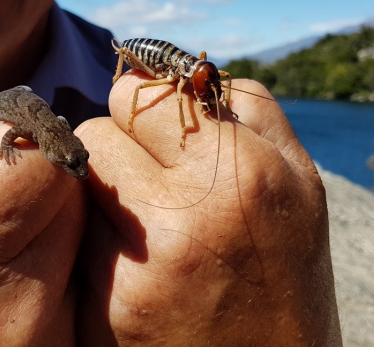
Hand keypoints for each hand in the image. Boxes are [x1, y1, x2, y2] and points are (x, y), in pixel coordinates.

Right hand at [0, 106, 84, 345]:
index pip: (43, 156)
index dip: (19, 133)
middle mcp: (17, 302)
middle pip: (71, 190)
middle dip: (35, 171)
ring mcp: (47, 335)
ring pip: (83, 231)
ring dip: (47, 213)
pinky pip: (82, 276)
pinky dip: (56, 258)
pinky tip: (8, 271)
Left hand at [75, 74, 341, 345]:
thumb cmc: (288, 277)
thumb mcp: (300, 187)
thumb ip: (251, 112)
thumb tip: (185, 66)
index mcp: (243, 173)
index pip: (140, 93)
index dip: (145, 107)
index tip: (156, 127)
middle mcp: (187, 214)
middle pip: (96, 129)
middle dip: (119, 145)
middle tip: (149, 175)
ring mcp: (139, 265)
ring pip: (77, 180)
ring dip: (102, 190)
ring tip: (143, 222)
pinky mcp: (105, 307)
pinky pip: (74, 237)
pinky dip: (95, 240)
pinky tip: (133, 263)